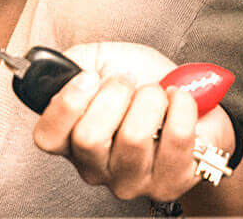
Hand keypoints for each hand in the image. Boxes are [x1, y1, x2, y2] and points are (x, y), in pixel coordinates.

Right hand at [28, 42, 232, 203]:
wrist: (194, 97)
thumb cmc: (147, 81)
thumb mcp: (103, 60)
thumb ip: (74, 62)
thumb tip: (65, 67)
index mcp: (72, 140)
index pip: (48, 137)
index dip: (67, 104)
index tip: (90, 77)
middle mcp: (97, 168)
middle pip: (88, 138)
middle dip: (115, 94)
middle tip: (130, 83)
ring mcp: (132, 180)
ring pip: (133, 138)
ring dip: (150, 99)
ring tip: (156, 95)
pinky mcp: (169, 182)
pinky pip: (175, 138)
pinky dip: (181, 106)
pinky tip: (178, 103)